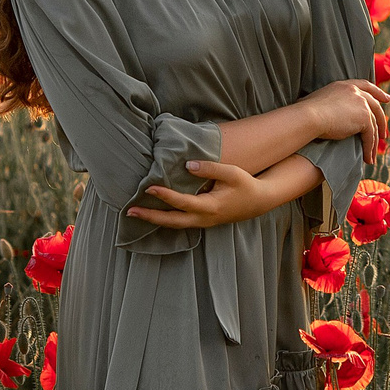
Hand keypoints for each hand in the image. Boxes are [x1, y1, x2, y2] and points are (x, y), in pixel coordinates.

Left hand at [128, 160, 284, 230]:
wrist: (259, 202)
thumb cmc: (245, 185)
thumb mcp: (232, 173)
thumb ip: (210, 168)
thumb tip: (188, 164)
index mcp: (210, 206)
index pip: (182, 202)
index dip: (164, 194)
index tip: (149, 186)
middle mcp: (203, 219)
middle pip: (172, 221)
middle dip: (150, 216)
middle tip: (130, 211)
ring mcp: (203, 223)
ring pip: (174, 225)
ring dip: (154, 219)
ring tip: (136, 213)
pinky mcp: (202, 222)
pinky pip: (180, 223)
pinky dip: (165, 219)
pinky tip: (154, 213)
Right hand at [303, 77, 389, 160]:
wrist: (309, 117)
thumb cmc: (305, 112)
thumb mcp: (318, 101)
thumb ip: (327, 104)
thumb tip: (320, 111)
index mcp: (345, 85)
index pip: (366, 86)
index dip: (378, 93)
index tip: (388, 99)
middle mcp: (356, 92)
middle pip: (375, 105)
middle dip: (382, 120)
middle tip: (385, 133)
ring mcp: (362, 104)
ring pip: (374, 124)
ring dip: (374, 142)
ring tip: (372, 155)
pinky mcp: (364, 118)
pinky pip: (370, 136)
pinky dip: (369, 149)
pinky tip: (367, 159)